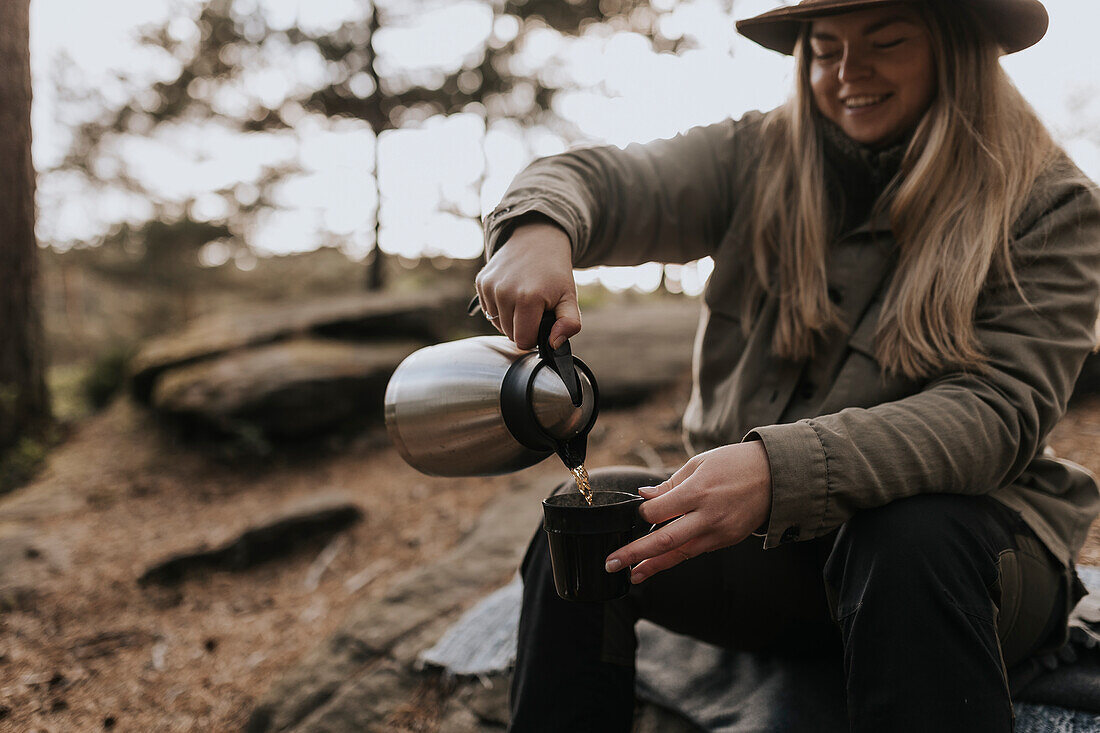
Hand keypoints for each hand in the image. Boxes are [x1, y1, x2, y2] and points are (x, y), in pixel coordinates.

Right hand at [475, 219, 580, 349]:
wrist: (537, 239)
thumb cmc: (554, 273)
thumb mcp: (570, 297)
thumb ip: (569, 324)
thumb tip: (554, 344)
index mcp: (527, 299)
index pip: (523, 341)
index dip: (535, 336)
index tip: (542, 321)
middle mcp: (504, 292)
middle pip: (510, 334)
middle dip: (523, 327)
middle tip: (535, 307)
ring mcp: (490, 286)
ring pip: (497, 324)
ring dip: (510, 318)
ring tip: (524, 298)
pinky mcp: (481, 282)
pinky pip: (488, 310)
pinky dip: (500, 308)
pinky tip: (512, 292)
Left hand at [605, 441, 771, 583]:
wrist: (776, 477)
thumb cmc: (735, 464)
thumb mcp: (700, 463)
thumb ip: (670, 484)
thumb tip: (644, 496)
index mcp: (698, 491)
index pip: (658, 512)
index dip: (642, 515)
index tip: (635, 514)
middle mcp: (708, 516)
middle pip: (665, 540)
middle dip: (635, 554)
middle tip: (611, 563)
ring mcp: (719, 532)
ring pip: (680, 553)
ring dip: (654, 565)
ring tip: (632, 574)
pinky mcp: (726, 540)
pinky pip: (696, 551)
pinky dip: (676, 557)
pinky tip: (659, 563)